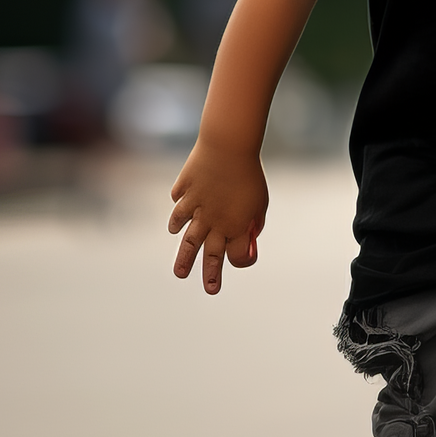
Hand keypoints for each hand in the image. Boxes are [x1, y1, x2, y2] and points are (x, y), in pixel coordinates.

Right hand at [168, 140, 267, 293]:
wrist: (228, 146)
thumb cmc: (249, 175)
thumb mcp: (259, 202)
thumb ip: (253, 224)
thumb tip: (248, 241)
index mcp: (235, 225)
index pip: (234, 256)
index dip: (239, 261)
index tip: (239, 259)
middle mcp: (213, 221)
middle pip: (210, 254)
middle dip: (210, 274)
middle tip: (210, 290)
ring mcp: (196, 207)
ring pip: (187, 238)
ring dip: (184, 257)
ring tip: (180, 272)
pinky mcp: (184, 191)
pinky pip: (179, 205)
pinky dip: (177, 216)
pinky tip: (176, 224)